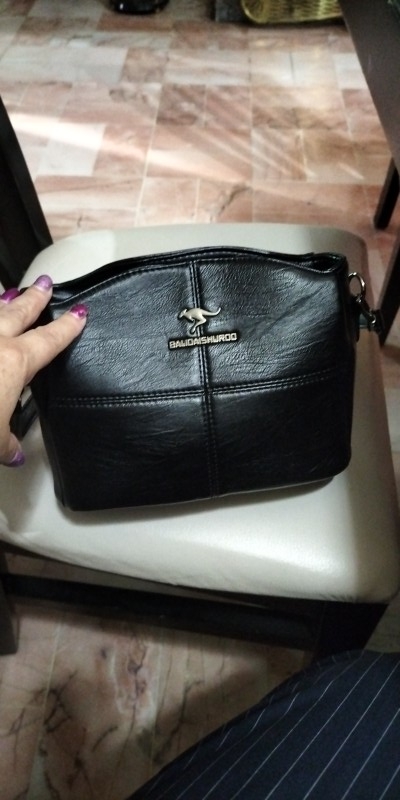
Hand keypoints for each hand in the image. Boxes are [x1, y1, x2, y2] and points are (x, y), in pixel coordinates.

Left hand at [0, 275, 87, 466]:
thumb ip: (6, 443)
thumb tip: (13, 451)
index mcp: (14, 362)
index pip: (49, 340)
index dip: (67, 327)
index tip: (78, 315)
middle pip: (18, 313)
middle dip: (34, 298)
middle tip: (44, 284)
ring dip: (1, 303)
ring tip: (9, 294)